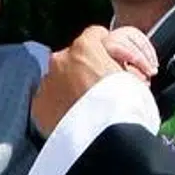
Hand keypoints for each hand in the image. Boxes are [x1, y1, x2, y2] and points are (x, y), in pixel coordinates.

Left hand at [33, 25, 150, 136]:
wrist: (105, 139)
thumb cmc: (126, 108)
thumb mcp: (135, 79)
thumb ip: (123, 67)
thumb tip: (122, 70)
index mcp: (86, 48)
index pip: (95, 35)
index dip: (105, 48)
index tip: (110, 61)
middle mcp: (60, 60)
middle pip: (73, 59)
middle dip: (83, 70)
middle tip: (97, 90)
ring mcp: (46, 83)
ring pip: (58, 79)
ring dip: (68, 88)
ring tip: (85, 109)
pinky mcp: (38, 106)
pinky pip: (48, 100)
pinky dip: (57, 107)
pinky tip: (72, 120)